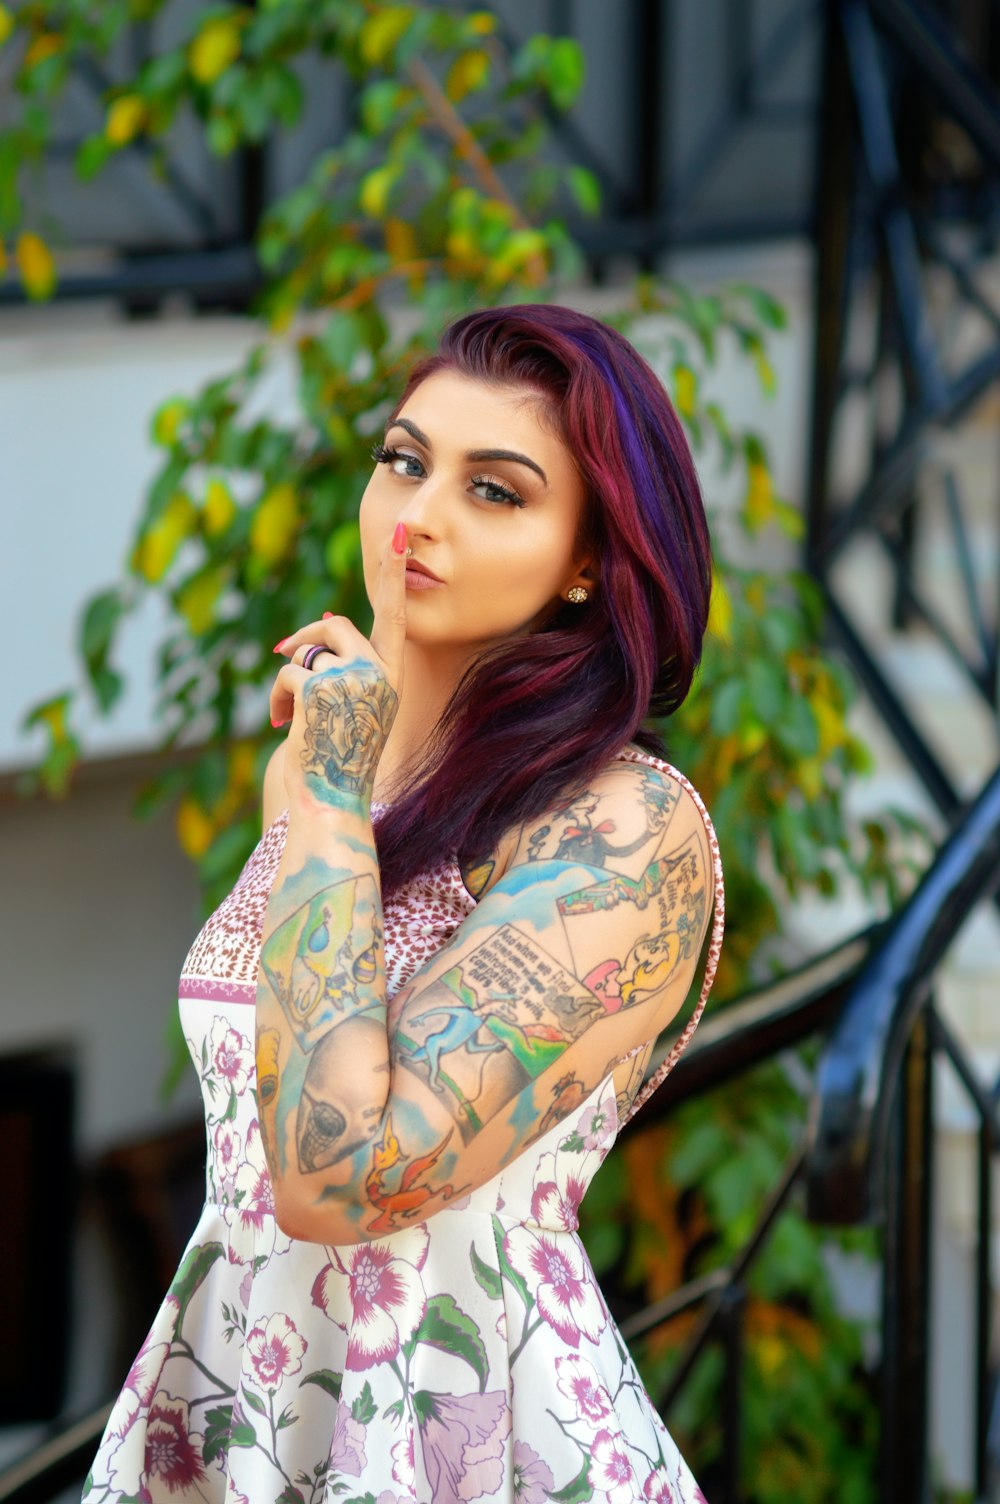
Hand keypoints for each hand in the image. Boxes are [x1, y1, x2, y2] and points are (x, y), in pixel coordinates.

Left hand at [269, 522, 407, 810]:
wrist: (331, 801)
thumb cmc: (336, 762)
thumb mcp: (350, 708)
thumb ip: (345, 667)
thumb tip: (325, 621)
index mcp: (392, 679)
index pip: (394, 618)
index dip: (394, 576)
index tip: (400, 535)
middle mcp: (380, 675)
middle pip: (336, 628)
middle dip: (306, 639)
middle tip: (283, 652)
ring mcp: (354, 680)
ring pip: (307, 653)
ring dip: (288, 680)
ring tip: (288, 714)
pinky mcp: (323, 688)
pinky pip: (288, 673)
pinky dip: (277, 696)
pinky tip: (282, 723)